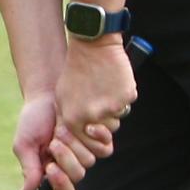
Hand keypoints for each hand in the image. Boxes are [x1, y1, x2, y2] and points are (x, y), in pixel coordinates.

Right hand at [15, 91, 98, 189]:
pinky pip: (105, 149)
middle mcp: (70, 165)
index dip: (60, 184)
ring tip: (61, 126)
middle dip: (65, 158)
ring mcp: (85, 152)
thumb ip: (29, 168)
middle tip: (54, 142)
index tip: (51, 168)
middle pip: (77, 176)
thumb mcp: (25, 144)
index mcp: (52, 171)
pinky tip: (85, 126)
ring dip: (74, 143)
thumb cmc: (33, 118)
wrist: (48, 92)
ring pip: (89, 162)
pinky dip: (95, 137)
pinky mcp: (98, 140)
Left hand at [56, 37, 136, 169]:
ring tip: (104, 87)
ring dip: (113, 107)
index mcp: (73, 119)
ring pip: (118, 118)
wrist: (92, 46)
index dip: (92, 135)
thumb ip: (68, 119)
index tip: (93, 125)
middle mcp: (92, 117)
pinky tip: (112, 80)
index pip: (88, 143)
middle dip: (105, 121)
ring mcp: (111, 108)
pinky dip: (122, 94)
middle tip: (100, 101)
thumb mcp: (62, 97)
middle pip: (107, 133)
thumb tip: (77, 137)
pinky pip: (127, 103)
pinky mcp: (126, 97)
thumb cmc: (75, 70)